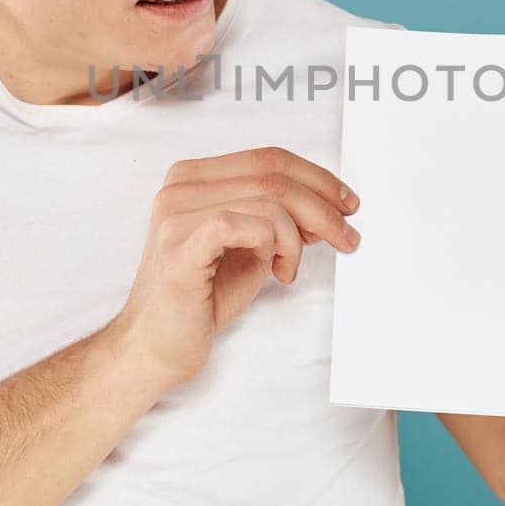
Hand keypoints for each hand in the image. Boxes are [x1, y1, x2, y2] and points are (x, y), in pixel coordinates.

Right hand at [112, 146, 362, 387]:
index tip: (347, 203)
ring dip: (297, 240)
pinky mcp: (180, 244)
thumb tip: (327, 205)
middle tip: (346, 237)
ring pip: (270, 202)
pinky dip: (276, 248)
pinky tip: (275, 273)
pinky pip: (251, 226)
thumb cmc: (202, 298)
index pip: (268, 159)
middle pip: (274, 176)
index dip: (317, 178)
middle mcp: (180, 186)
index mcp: (194, 177)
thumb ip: (279, 218)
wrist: (157, 346)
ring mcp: (176, 212)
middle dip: (322, 207)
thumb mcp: (252, 247)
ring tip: (289, 269)